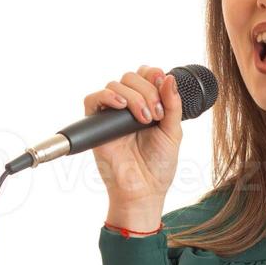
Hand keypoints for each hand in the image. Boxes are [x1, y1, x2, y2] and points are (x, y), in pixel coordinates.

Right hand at [84, 64, 182, 222]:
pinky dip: (106, 96)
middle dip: (147, 91)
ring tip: (145, 119)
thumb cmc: (158, 165)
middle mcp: (128, 107)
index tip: (164, 83)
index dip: (153, 74)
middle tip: (156, 114)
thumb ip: (173, 105)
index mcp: (147, 105)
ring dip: (134, 97)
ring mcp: (111, 115)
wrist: (144, 190)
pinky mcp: (96, 125)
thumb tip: (171, 78)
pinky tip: (121, 106)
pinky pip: (92, 99)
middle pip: (131, 77)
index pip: (145, 75)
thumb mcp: (173, 132)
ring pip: (115, 85)